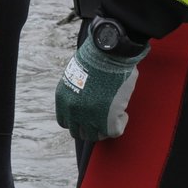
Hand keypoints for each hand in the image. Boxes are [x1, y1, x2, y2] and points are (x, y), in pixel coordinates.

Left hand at [55, 18, 150, 141]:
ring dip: (105, 127)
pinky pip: (114, 131)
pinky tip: (123, 113)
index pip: (66, 121)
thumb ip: (78, 92)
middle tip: (103, 118)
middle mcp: (72, 110)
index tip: (90, 114)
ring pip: (96, 135)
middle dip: (91, 126)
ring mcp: (89, 116)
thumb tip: (88, 98)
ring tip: (115, 116)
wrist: (109, 52)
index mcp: (63, 99)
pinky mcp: (107, 118)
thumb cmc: (98, 57)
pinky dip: (120, 123)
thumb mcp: (77, 75)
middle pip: (79, 132)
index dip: (79, 119)